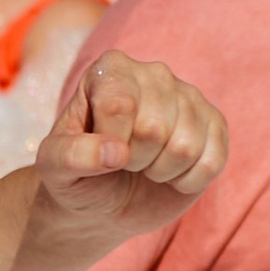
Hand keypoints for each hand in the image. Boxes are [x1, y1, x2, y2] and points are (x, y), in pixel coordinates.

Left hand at [29, 51, 225, 252]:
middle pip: (154, 128)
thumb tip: (115, 153)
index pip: (119, 105)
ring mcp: (189, 97)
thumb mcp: (54, 167)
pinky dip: (186, 181)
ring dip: (160, 172)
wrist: (103, 201)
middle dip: (134, 160)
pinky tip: (171, 173)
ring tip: (145, 165)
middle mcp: (154, 73)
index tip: (100, 149)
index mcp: (111, 69)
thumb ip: (70, 156)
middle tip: (124, 161)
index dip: (109, 143)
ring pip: (185, 147)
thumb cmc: (76, 175)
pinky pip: (212, 162)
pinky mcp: (215, 126)